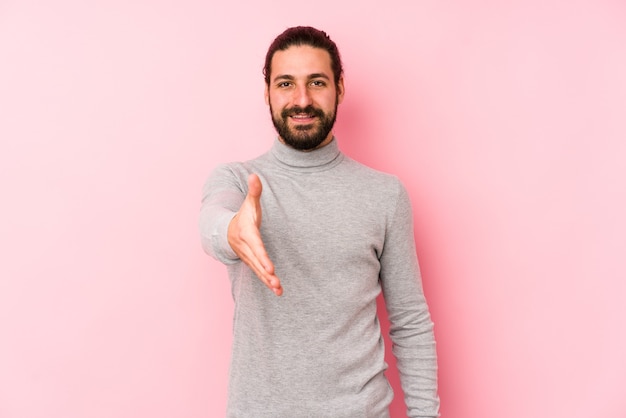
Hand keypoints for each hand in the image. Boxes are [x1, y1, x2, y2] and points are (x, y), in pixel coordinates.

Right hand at [227, 174, 282, 295]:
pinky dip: (268, 282)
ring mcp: (249, 257)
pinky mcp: (253, 263)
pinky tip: (279, 291)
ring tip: (279, 289)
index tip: (269, 267)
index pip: (255, 246)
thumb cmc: (243, 216)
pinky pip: (260, 274)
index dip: (262, 256)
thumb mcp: (249, 203)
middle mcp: (247, 248)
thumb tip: (255, 175)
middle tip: (275, 280)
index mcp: (247, 234)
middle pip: (257, 261)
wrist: (226, 231)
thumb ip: (254, 191)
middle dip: (265, 272)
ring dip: (268, 281)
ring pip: (258, 270)